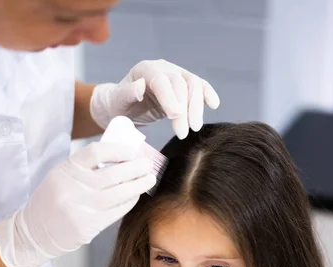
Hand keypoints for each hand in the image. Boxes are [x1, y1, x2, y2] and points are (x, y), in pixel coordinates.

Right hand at [0, 140, 154, 266]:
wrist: (35, 230)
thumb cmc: (54, 198)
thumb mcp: (62, 175)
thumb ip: (86, 166)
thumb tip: (122, 157)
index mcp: (66, 170)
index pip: (96, 152)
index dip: (119, 150)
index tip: (133, 152)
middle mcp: (72, 188)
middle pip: (113, 174)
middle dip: (136, 168)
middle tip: (149, 165)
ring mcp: (80, 208)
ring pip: (119, 194)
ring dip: (138, 185)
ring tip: (149, 179)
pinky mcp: (88, 226)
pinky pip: (116, 211)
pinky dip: (129, 202)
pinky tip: (135, 196)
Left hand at [89, 59, 220, 138]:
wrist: (125, 106)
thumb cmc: (120, 105)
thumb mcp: (118, 101)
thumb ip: (128, 93)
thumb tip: (140, 87)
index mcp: (145, 69)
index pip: (162, 81)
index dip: (170, 98)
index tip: (175, 116)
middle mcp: (163, 68)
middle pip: (181, 83)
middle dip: (185, 108)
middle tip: (183, 132)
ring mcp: (176, 75)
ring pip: (193, 85)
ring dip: (197, 107)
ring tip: (194, 128)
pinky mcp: (184, 85)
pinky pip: (199, 86)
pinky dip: (207, 94)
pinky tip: (214, 104)